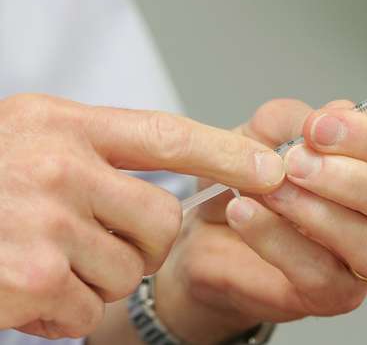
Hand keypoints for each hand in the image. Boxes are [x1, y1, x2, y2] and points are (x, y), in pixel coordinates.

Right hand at [0, 94, 283, 338]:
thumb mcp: (35, 137)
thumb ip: (104, 152)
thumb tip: (189, 176)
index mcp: (64, 124)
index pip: (168, 135)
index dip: (227, 153)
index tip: (273, 168)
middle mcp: (57, 166)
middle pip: (161, 221)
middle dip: (140, 240)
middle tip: (92, 234)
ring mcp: (44, 222)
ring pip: (130, 270)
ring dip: (99, 274)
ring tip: (47, 253)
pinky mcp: (30, 279)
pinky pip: (93, 307)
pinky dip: (68, 307)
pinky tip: (27, 284)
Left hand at [154, 99, 366, 344]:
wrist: (207, 232)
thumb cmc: (246, 180)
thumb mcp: (259, 134)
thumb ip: (292, 120)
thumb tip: (328, 116)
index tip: (316, 128)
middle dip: (352, 179)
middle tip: (295, 163)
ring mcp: (360, 261)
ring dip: (318, 213)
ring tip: (269, 190)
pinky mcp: (331, 295)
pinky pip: (321, 274)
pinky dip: (278, 239)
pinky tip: (244, 212)